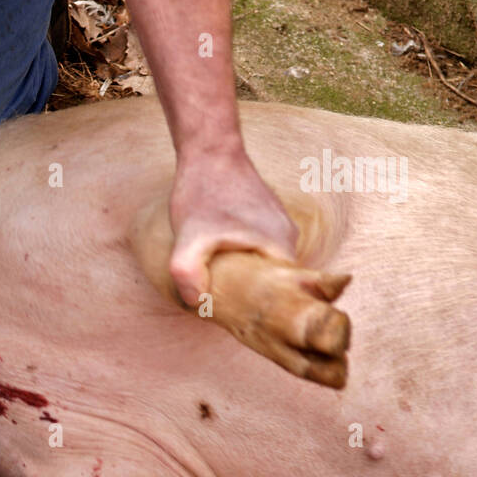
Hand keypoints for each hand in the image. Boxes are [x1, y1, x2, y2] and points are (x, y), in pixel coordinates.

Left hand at [167, 150, 297, 306]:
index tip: (244, 324)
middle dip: (254, 299)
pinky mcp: (266, 217)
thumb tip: (196, 302)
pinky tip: (221, 264)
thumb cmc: (203, 192)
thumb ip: (188, 272)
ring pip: (267, 266)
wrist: (208, 152)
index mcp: (281, 248)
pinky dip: (244, 260)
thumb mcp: (190, 236)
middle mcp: (288, 238)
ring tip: (221, 289)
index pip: (287, 296)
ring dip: (247, 278)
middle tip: (225, 311)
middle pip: (277, 283)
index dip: (267, 314)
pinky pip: (260, 250)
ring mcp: (279, 225)